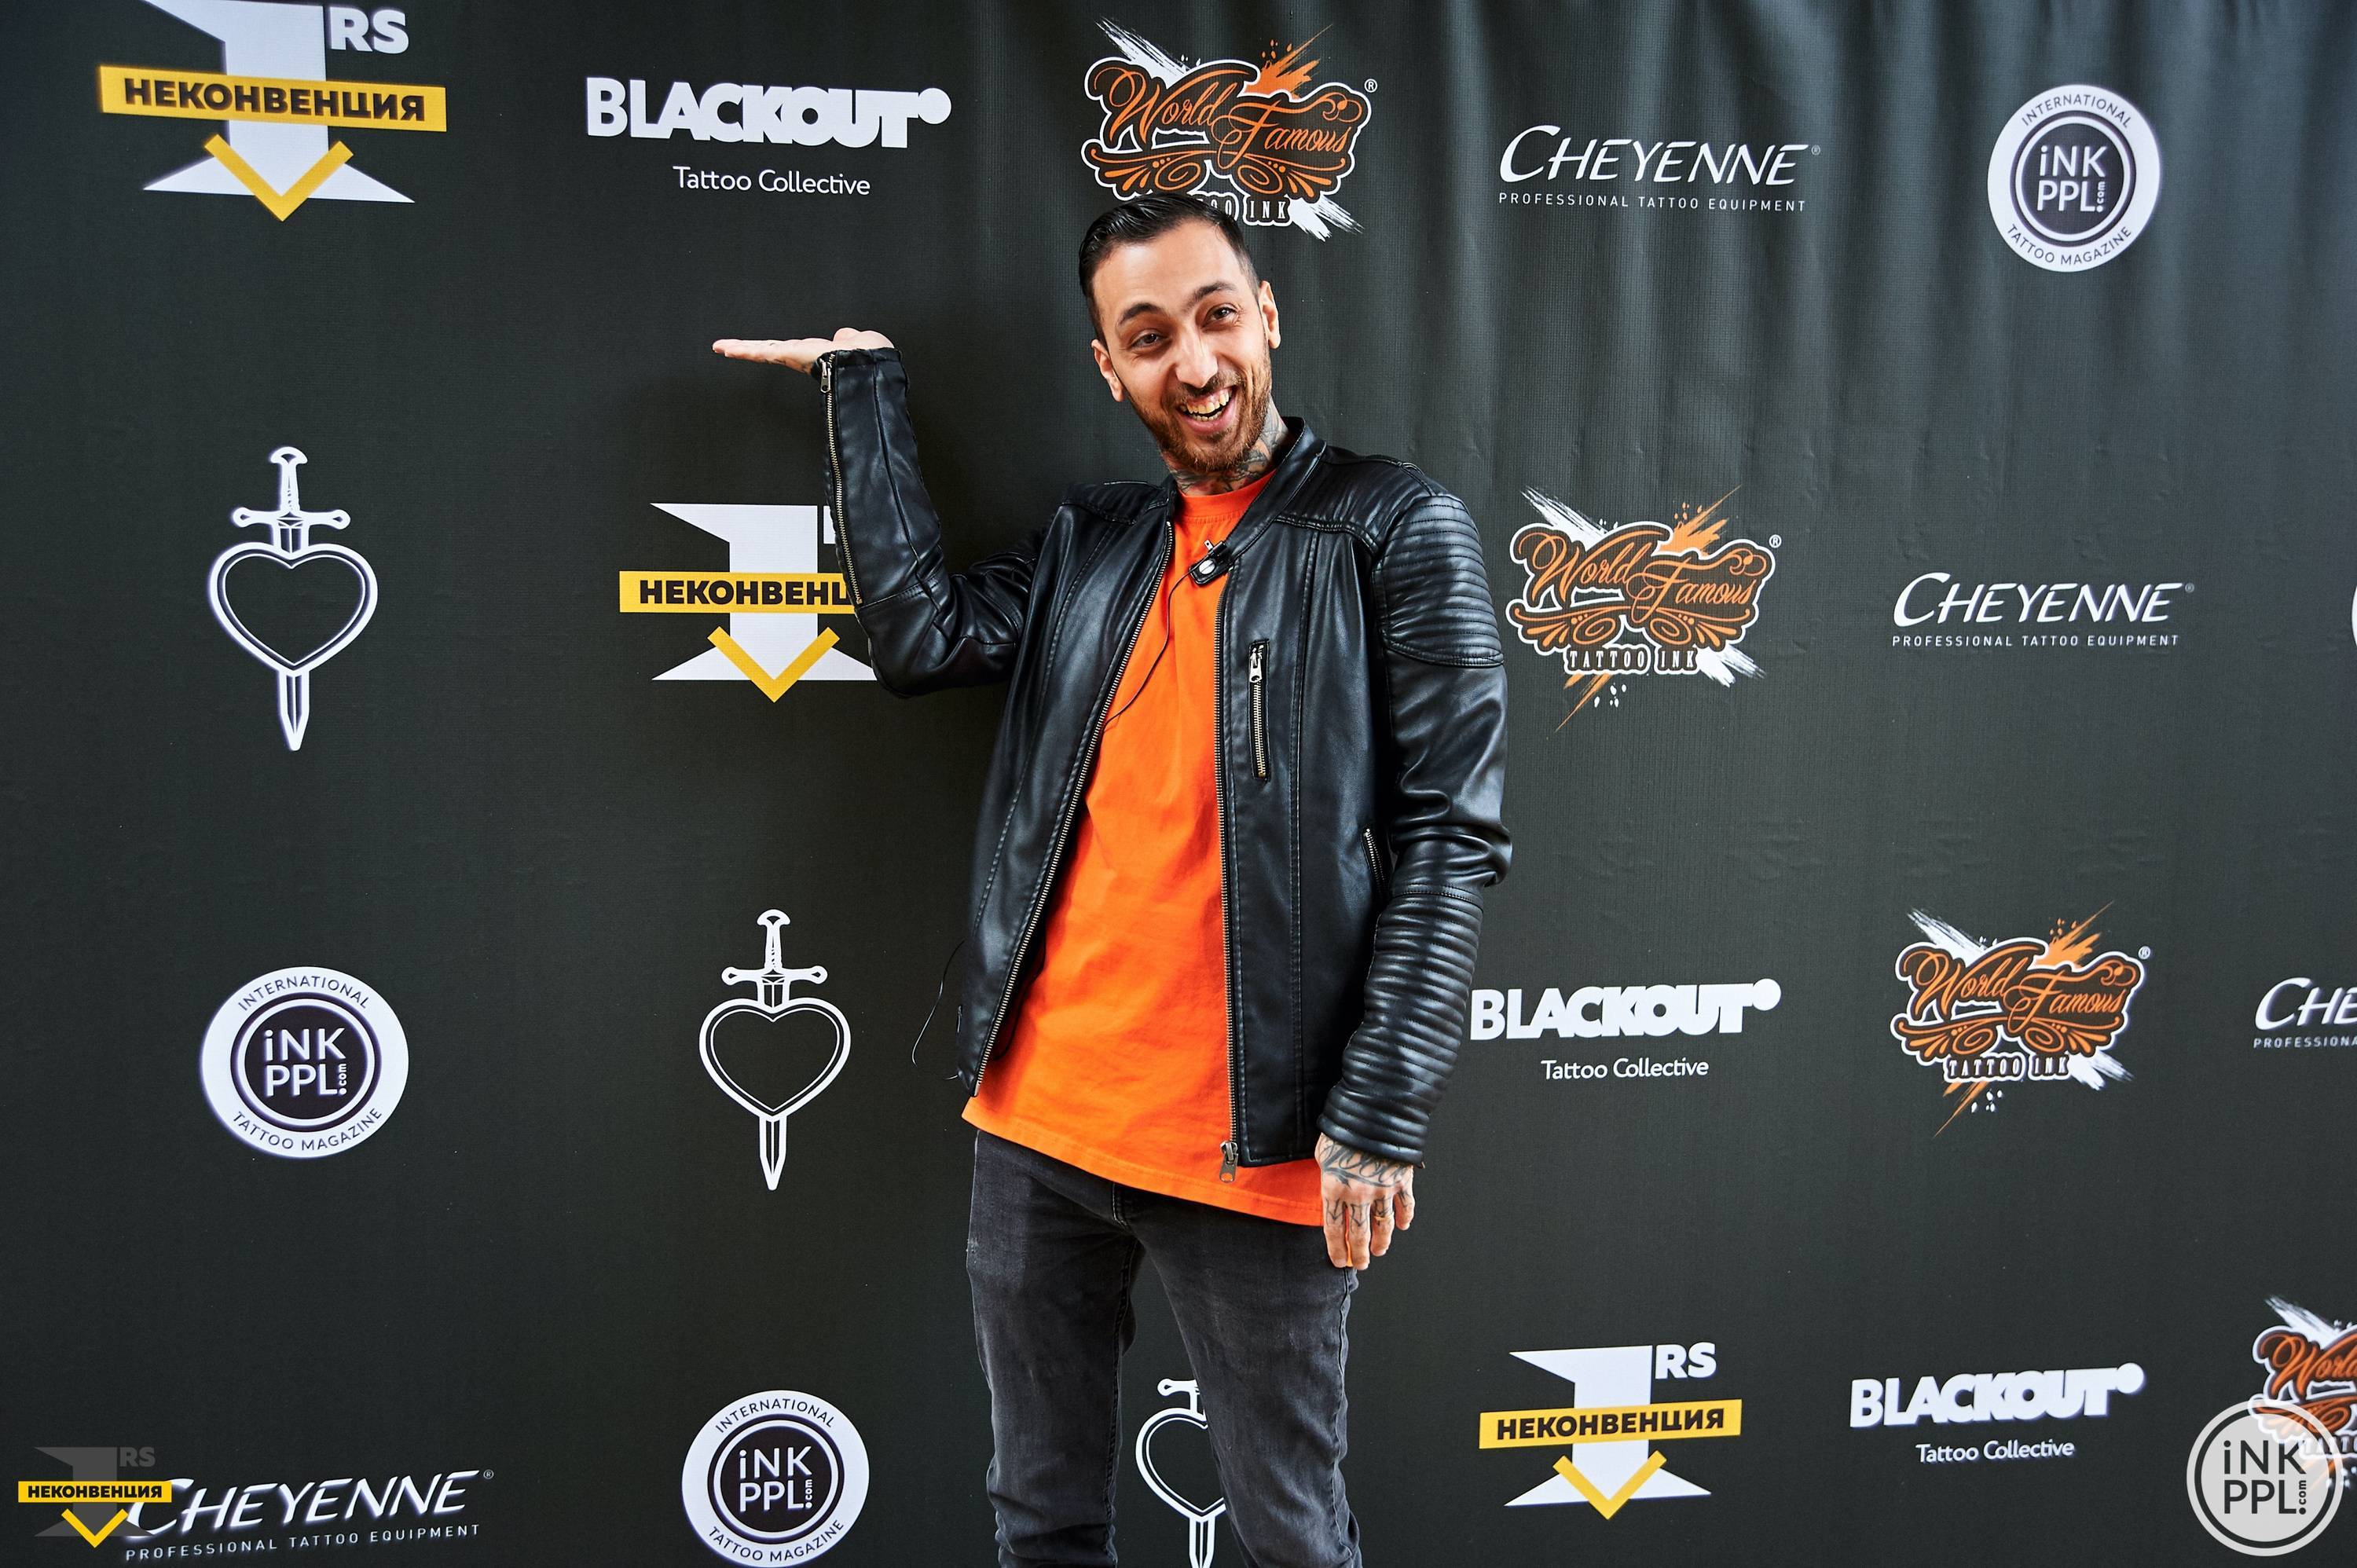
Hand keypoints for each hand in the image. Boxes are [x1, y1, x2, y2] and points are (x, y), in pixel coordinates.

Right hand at [711, 327, 893, 376]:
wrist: (870, 366)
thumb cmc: (869, 358)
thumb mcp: (859, 341)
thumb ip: (849, 338)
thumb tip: (843, 335)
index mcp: (821, 354)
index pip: (795, 350)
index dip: (781, 349)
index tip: (769, 350)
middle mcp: (806, 357)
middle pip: (773, 351)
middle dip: (753, 350)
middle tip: (730, 349)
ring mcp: (797, 357)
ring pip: (766, 351)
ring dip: (743, 348)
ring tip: (722, 347)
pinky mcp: (791, 355)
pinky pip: (765, 351)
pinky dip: (745, 349)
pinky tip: (726, 348)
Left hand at [1315, 1133, 1416, 1269]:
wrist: (1372, 1109)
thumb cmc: (1343, 1128)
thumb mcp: (1323, 1153)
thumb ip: (1327, 1176)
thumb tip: (1332, 1191)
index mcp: (1333, 1188)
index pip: (1333, 1229)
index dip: (1337, 1249)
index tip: (1340, 1261)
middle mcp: (1358, 1194)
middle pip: (1359, 1234)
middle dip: (1360, 1254)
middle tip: (1361, 1265)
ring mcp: (1382, 1189)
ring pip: (1383, 1226)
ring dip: (1382, 1242)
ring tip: (1379, 1252)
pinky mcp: (1401, 1180)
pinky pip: (1406, 1206)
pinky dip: (1405, 1218)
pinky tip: (1402, 1227)